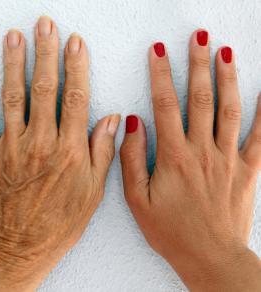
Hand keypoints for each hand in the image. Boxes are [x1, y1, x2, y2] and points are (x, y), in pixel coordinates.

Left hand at [0, 16, 119, 290]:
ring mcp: (12, 149)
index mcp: (70, 152)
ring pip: (12, 97)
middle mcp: (41, 144)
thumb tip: (113, 121)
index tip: (75, 44)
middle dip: (45, 53)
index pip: (76, 98)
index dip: (76, 67)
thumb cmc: (61, 221)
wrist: (22, 247)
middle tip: (45, 25)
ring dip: (14, 63)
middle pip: (44, 89)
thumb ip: (103, 151)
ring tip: (16, 37)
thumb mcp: (94, 191)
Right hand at [120, 30, 260, 290]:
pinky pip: (260, 136)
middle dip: (198, 64)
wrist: (210, 258)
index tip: (158, 52)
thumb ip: (131, 159)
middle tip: (198, 38)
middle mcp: (202, 151)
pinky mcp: (247, 170)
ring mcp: (228, 159)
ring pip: (229, 109)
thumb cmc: (171, 231)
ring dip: (227, 78)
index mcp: (174, 157)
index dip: (161, 75)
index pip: (165, 105)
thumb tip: (132, 124)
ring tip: (225, 52)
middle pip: (200, 98)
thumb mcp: (137, 200)